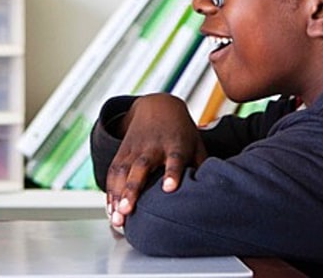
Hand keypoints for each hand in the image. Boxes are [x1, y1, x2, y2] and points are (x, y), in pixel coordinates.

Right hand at [105, 93, 205, 229]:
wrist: (157, 106)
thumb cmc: (181, 132)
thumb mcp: (196, 144)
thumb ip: (201, 166)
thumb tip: (212, 192)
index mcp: (175, 144)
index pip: (175, 159)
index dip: (172, 173)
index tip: (169, 188)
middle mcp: (152, 146)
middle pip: (141, 167)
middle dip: (132, 189)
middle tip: (128, 210)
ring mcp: (134, 149)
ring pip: (123, 171)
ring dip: (117, 194)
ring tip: (117, 217)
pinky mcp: (122, 152)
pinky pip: (113, 172)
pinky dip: (110, 191)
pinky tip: (111, 209)